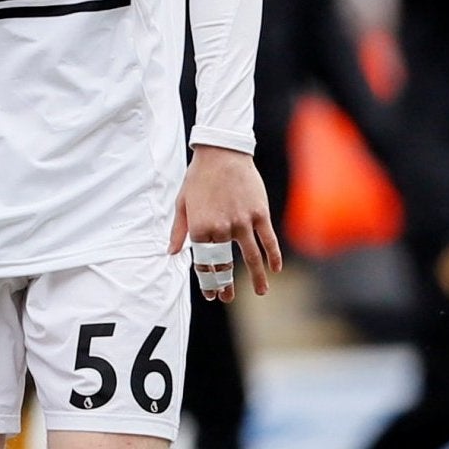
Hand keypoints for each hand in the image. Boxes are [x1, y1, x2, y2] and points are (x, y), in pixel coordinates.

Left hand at [168, 144, 282, 300]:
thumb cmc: (199, 177)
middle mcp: (221, 229)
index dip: (208, 281)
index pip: (204, 263)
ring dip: (257, 277)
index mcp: (199, 229)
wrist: (221, 152)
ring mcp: (242, 222)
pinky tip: (276, 269)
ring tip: (261, 292)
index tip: (212, 293)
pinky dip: (274, 256)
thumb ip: (178, 230)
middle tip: (226, 297)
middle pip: (225, 265)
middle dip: (225, 284)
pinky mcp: (259, 214)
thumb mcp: (182, 203)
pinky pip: (268, 240)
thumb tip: (172, 252)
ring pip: (251, 257)